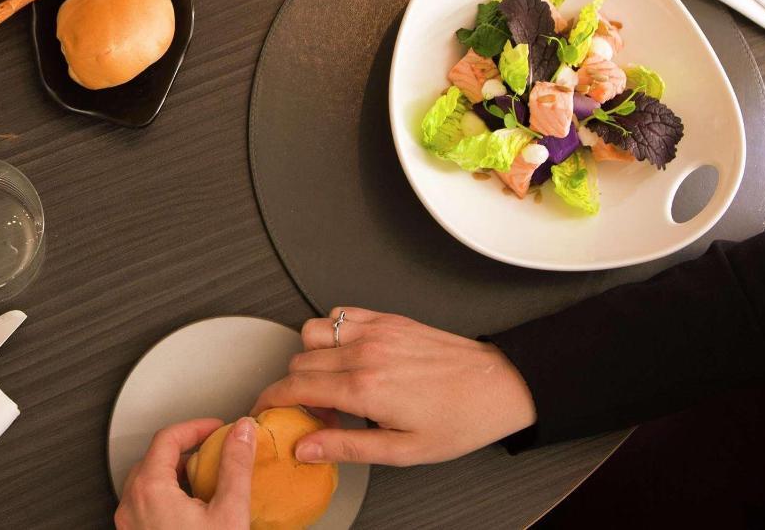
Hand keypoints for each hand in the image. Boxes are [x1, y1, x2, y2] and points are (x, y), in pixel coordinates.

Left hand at [115, 415, 254, 528]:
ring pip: (147, 482)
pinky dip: (166, 495)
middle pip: (154, 458)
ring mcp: (130, 524)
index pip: (167, 437)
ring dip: (174, 474)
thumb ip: (235, 467)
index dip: (196, 428)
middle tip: (211, 451)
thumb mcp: (229, 513)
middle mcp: (131, 505)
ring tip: (203, 479)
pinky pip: (145, 504)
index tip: (216, 429)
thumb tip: (242, 434)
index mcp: (149, 490)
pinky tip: (190, 507)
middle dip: (185, 450)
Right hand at [253, 310, 535, 465]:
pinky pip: (339, 314)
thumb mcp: (402, 451)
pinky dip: (333, 332)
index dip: (271, 399)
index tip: (267, 410)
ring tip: (332, 383)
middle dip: (295, 388)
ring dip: (310, 357)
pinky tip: (350, 356)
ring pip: (311, 332)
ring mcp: (376, 331)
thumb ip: (346, 447)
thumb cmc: (459, 420)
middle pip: (298, 361)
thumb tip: (305, 447)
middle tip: (318, 413)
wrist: (498, 386)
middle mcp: (365, 353)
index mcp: (365, 388)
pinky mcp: (388, 318)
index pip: (295, 387)